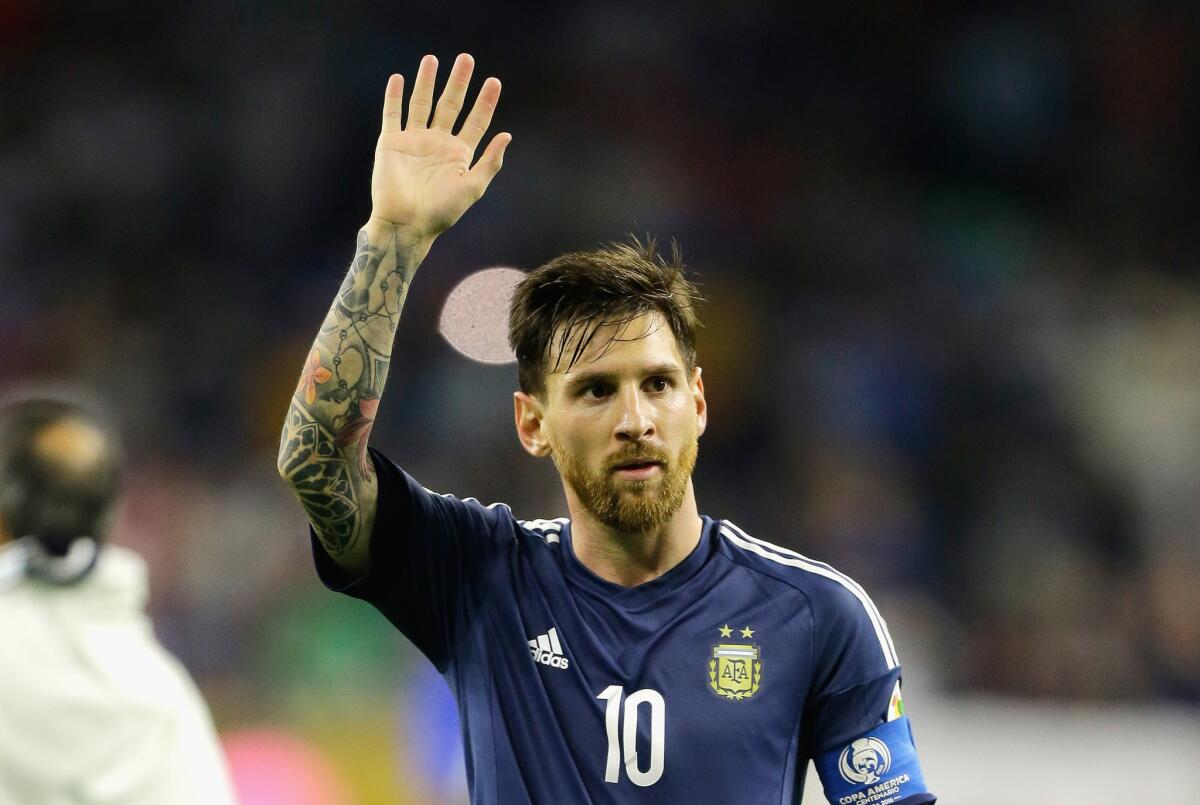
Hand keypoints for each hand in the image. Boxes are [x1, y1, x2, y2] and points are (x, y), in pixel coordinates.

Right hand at [369, 53, 510, 243]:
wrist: (406, 224)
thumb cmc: (441, 212)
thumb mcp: (472, 187)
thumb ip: (490, 162)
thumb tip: (508, 135)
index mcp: (459, 154)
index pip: (475, 121)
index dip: (485, 102)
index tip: (494, 82)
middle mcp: (437, 143)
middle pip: (450, 105)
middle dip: (458, 82)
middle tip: (466, 58)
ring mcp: (413, 140)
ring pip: (421, 103)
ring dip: (427, 81)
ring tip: (432, 59)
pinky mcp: (391, 143)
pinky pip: (392, 114)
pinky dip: (394, 97)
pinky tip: (398, 79)